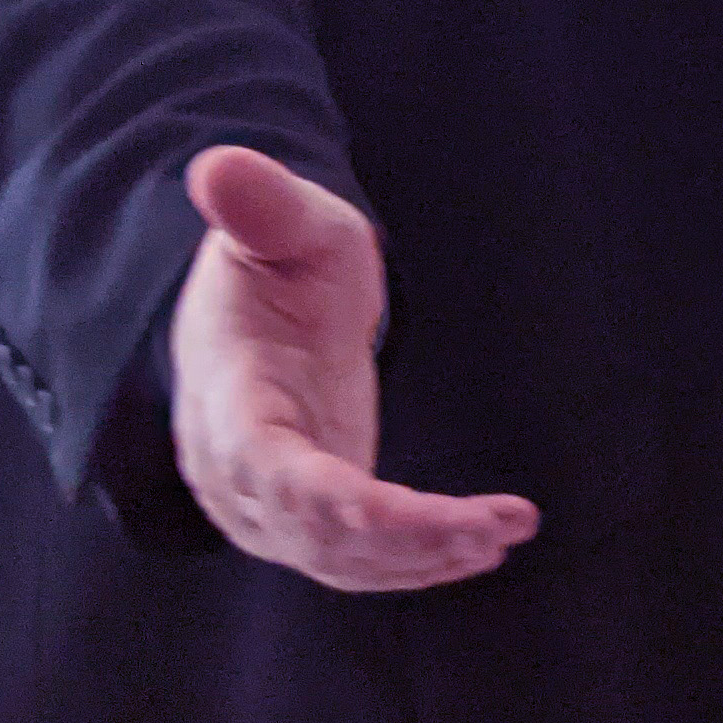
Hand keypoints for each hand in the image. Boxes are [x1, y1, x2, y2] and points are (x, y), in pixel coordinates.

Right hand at [169, 146, 536, 591]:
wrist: (263, 308)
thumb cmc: (278, 257)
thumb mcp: (282, 223)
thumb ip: (261, 205)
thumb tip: (219, 164)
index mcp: (226, 398)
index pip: (265, 467)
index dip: (325, 501)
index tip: (393, 514)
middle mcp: (237, 469)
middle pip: (311, 530)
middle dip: (400, 541)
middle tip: (492, 530)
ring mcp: (270, 502)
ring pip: (340, 557)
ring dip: (422, 558)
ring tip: (503, 535)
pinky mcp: (312, 516)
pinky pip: (360, 556)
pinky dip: (419, 558)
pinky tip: (485, 542)